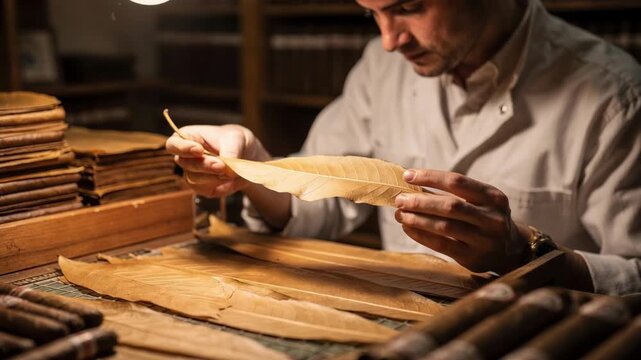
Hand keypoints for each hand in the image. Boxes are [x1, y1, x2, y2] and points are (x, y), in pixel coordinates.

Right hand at [165, 125, 269, 197]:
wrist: (245, 155)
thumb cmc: (234, 140)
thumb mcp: (236, 138)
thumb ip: (231, 150)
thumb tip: (228, 168)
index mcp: (188, 137)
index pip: (174, 144)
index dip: (183, 148)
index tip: (198, 150)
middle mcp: (186, 157)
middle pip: (185, 164)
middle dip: (204, 165)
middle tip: (221, 166)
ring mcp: (193, 174)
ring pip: (194, 179)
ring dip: (213, 177)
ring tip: (230, 172)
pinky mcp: (203, 188)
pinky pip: (207, 190)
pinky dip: (221, 186)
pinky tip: (232, 179)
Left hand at [394, 169, 529, 273]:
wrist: (510, 250)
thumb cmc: (485, 218)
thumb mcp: (480, 202)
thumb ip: (452, 193)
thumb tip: (411, 185)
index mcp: (493, 197)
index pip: (457, 182)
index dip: (430, 177)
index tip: (408, 176)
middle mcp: (492, 218)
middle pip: (450, 205)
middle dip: (421, 201)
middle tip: (400, 199)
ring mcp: (484, 240)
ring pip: (444, 227)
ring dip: (418, 219)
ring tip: (400, 214)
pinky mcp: (473, 258)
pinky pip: (442, 245)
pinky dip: (421, 235)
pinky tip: (407, 227)